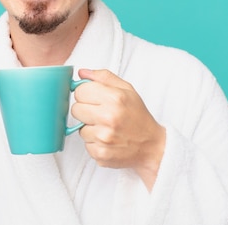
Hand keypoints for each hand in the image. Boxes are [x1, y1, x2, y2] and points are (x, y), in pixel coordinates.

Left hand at [71, 69, 165, 189]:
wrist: (151, 146)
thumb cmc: (138, 117)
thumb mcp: (127, 90)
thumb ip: (104, 77)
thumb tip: (82, 73)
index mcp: (114, 99)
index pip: (80, 91)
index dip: (86, 94)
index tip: (94, 98)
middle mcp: (108, 118)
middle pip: (75, 109)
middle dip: (85, 110)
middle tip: (100, 113)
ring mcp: (103, 138)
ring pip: (79, 128)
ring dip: (90, 128)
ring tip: (106, 128)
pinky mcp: (100, 154)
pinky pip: (85, 144)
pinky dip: (94, 142)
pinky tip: (107, 140)